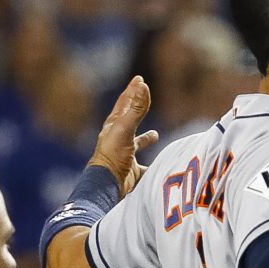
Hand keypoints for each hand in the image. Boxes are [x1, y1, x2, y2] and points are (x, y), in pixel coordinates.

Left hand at [91, 76, 159, 193]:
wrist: (108, 187)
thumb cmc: (113, 156)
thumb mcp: (125, 129)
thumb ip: (136, 109)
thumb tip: (143, 85)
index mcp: (114, 127)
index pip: (124, 103)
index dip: (132, 91)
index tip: (139, 79)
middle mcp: (118, 139)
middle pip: (128, 120)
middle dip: (136, 109)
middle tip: (144, 98)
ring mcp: (125, 156)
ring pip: (136, 143)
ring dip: (145, 138)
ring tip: (155, 134)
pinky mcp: (132, 172)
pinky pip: (145, 165)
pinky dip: (154, 162)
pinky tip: (160, 165)